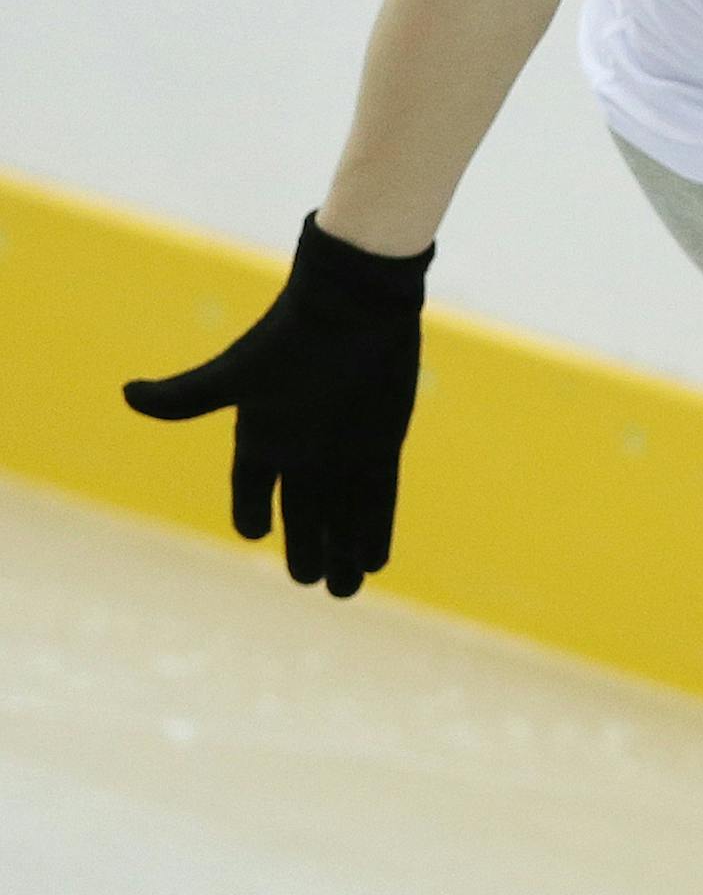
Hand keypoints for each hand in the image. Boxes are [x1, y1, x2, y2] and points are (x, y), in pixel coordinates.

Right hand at [122, 211, 433, 597]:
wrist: (357, 303)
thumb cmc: (294, 336)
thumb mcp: (237, 372)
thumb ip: (188, 396)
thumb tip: (128, 394)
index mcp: (263, 434)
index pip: (251, 488)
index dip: (251, 513)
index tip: (251, 534)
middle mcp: (303, 447)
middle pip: (302, 511)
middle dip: (305, 547)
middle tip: (309, 581)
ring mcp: (344, 448)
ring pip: (342, 513)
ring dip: (344, 550)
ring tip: (344, 591)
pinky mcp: (382, 443)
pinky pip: (377, 498)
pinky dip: (375, 529)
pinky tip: (374, 561)